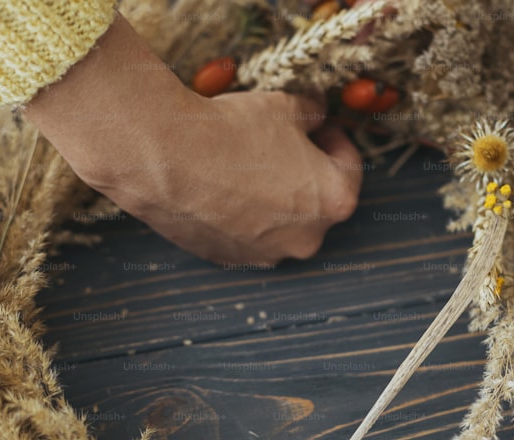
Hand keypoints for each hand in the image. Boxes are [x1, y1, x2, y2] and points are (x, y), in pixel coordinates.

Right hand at [23, 12, 362, 265]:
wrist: (164, 157)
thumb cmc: (231, 132)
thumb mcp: (284, 106)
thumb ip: (312, 111)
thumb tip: (316, 108)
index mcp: (333, 201)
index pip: (350, 167)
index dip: (335, 139)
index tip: (319, 126)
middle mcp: (306, 239)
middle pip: (317, 201)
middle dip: (305, 172)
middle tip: (283, 143)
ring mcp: (266, 254)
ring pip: (281, 222)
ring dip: (273, 197)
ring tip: (247, 164)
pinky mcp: (229, 259)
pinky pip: (246, 234)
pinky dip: (242, 213)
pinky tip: (221, 184)